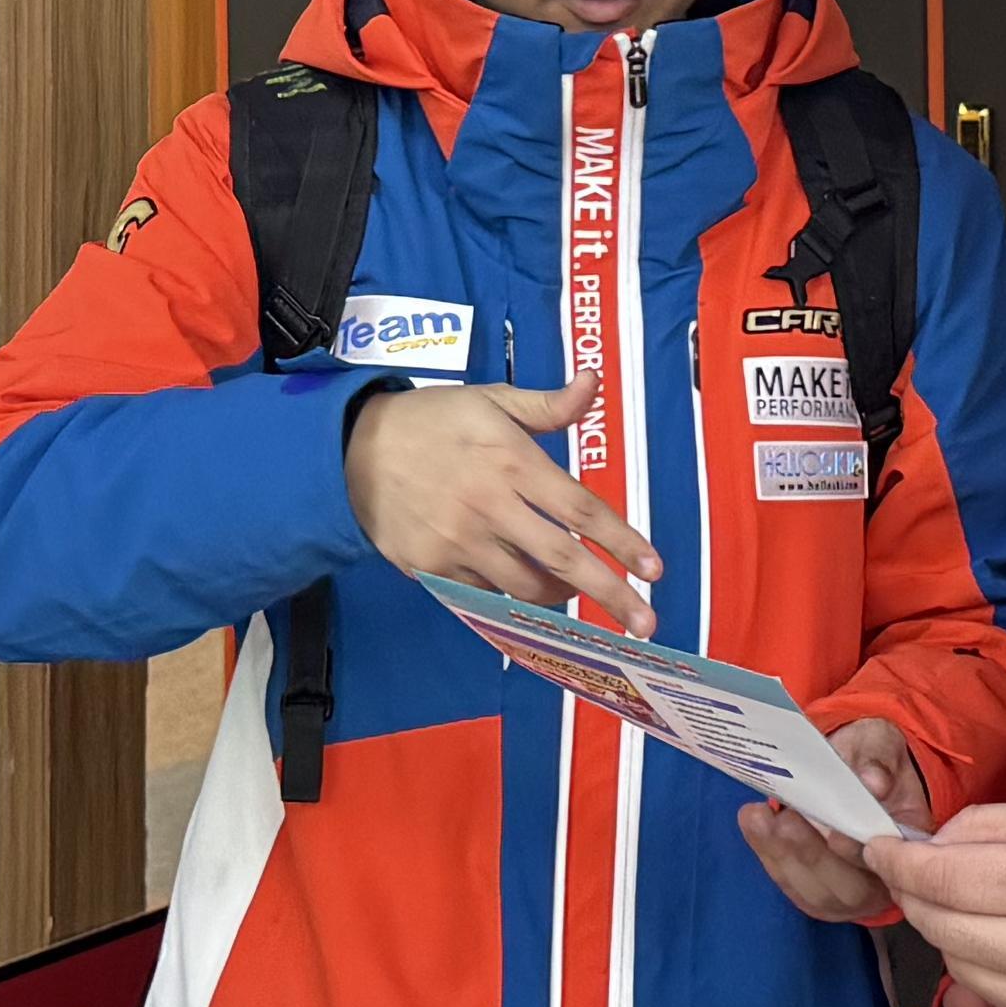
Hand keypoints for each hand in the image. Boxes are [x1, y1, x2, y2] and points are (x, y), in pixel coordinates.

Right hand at [346, 376, 655, 631]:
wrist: (351, 450)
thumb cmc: (432, 420)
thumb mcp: (490, 399)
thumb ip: (547, 405)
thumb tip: (593, 383)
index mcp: (511, 461)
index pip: (580, 510)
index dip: (622, 542)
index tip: (654, 569)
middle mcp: (490, 506)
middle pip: (563, 560)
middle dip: (610, 594)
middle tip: (645, 623)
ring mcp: (459, 542)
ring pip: (525, 587)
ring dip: (561, 596)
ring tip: (578, 595)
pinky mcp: (432, 567)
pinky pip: (484, 593)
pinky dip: (511, 595)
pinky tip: (525, 590)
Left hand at [742, 717, 927, 919]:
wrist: (853, 766)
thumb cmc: (871, 757)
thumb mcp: (881, 743)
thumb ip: (879, 758)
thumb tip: (874, 782)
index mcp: (910, 846)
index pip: (889, 865)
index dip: (859, 853)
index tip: (834, 835)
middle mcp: (885, 880)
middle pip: (850, 890)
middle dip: (812, 857)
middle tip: (784, 821)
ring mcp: (850, 892)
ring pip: (817, 895)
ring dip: (782, 858)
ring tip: (757, 818)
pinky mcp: (819, 892)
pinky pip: (793, 886)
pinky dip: (769, 857)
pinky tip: (753, 824)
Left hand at [868, 799, 1005, 1006]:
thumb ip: (992, 826)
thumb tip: (932, 843)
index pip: (938, 877)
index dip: (898, 860)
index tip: (878, 846)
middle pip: (938, 926)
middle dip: (916, 894)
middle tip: (915, 871)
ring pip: (958, 967)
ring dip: (950, 932)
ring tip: (971, 904)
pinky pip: (995, 999)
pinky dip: (988, 967)